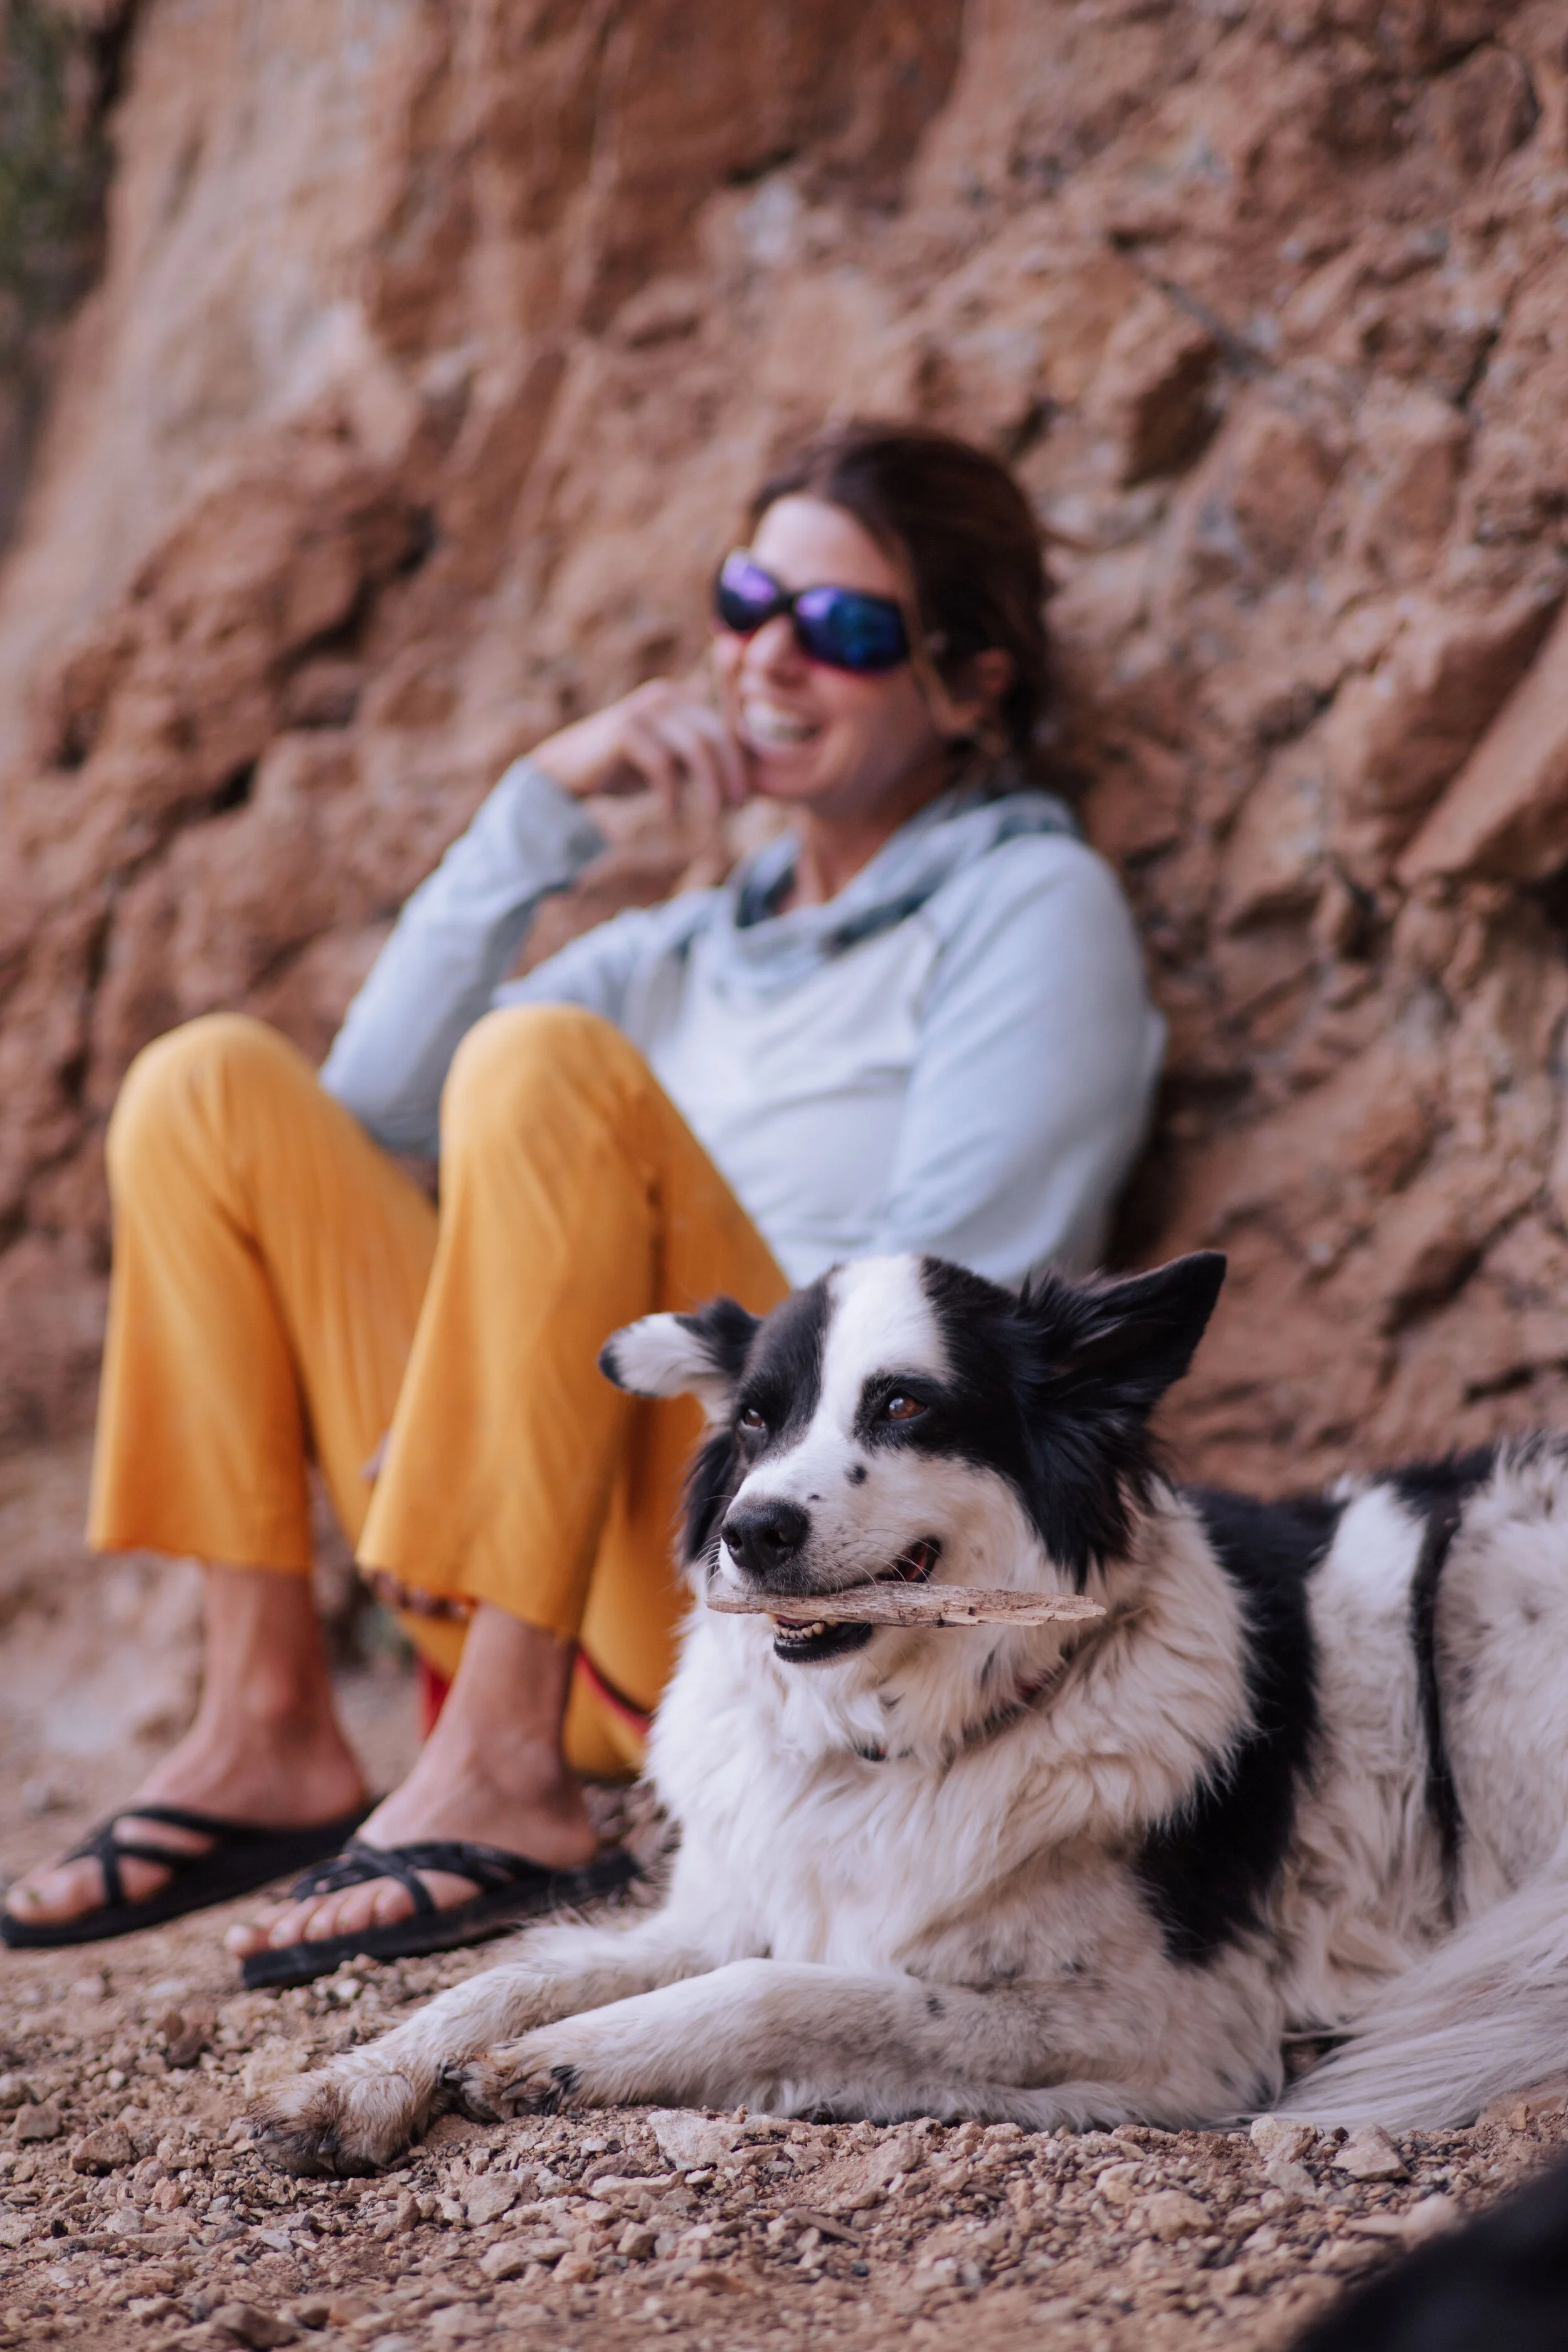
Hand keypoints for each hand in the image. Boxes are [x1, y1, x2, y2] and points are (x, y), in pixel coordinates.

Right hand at [528, 678, 748, 824]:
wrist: (568, 770)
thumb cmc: (624, 769)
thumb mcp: (670, 761)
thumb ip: (699, 760)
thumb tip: (748, 782)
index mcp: (679, 699)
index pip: (723, 729)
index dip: (739, 764)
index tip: (744, 798)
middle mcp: (664, 696)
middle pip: (715, 737)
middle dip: (731, 775)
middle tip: (737, 807)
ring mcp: (644, 709)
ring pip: (695, 749)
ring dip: (710, 787)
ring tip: (714, 816)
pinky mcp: (625, 729)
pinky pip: (663, 766)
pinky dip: (672, 795)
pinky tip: (672, 816)